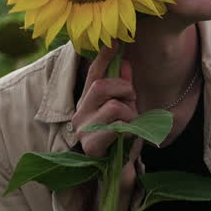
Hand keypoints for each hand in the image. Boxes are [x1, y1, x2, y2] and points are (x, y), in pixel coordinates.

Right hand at [72, 45, 139, 161]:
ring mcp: (82, 129)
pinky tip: (128, 136)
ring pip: (113, 106)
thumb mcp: (127, 107)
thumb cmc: (122, 138)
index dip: (103, 56)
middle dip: (124, 90)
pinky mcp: (91, 144)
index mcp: (87, 101)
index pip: (93, 73)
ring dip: (130, 113)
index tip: (115, 40)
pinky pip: (116, 126)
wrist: (119, 170)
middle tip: (132, 102)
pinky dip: (129, 128)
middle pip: (101, 86)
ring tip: (130, 124)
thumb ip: (124, 87)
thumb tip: (125, 62)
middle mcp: (79, 113)